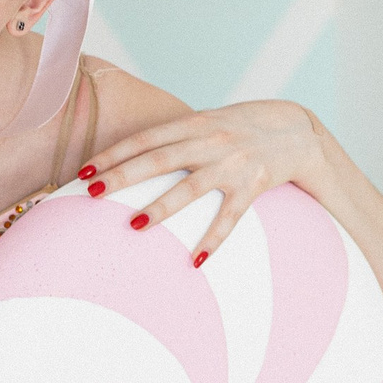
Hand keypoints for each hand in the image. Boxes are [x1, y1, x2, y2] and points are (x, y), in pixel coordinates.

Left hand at [79, 100, 324, 255]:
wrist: (298, 130)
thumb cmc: (242, 127)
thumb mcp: (208, 121)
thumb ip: (176, 135)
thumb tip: (132, 153)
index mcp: (194, 123)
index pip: (145, 138)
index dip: (113, 154)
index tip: (84, 170)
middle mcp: (210, 141)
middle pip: (158, 160)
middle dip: (122, 177)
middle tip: (93, 193)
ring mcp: (232, 164)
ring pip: (189, 189)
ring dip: (160, 208)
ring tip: (134, 226)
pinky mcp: (254, 186)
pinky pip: (229, 218)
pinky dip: (212, 240)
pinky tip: (194, 261)